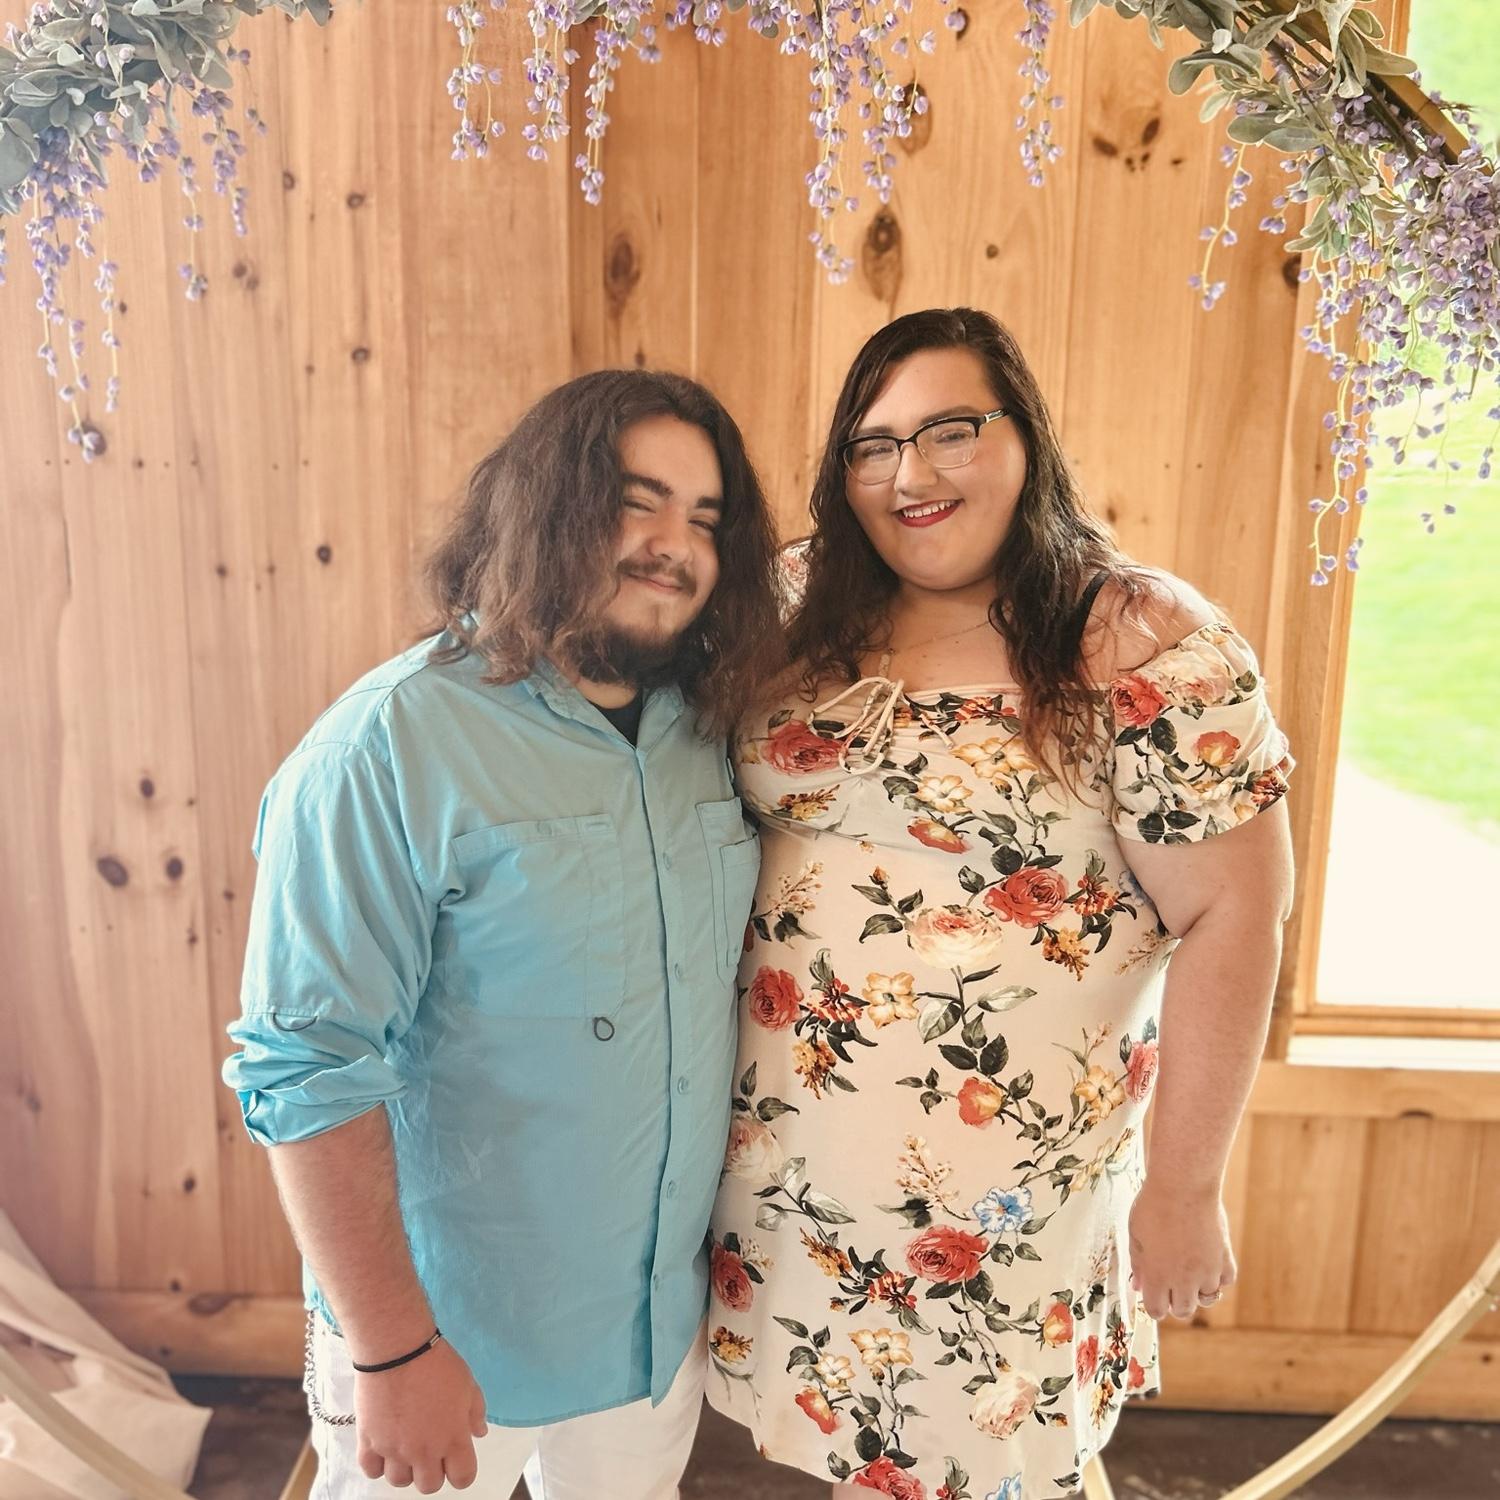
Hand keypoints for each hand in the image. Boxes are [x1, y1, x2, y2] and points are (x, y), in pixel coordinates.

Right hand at [353, 1341, 488, 1492]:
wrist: (399, 1350)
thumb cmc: (437, 1363)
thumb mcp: (468, 1384)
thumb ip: (475, 1413)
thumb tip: (478, 1433)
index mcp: (453, 1439)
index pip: (463, 1478)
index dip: (461, 1472)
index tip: (456, 1459)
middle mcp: (424, 1452)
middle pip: (429, 1486)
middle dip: (432, 1471)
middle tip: (430, 1449)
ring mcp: (395, 1450)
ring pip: (399, 1481)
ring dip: (404, 1468)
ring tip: (405, 1444)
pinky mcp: (369, 1442)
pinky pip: (371, 1470)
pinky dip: (377, 1463)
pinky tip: (383, 1444)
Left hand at [1127, 1178, 1235, 1321]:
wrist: (1183, 1186)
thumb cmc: (1153, 1207)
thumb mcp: (1136, 1236)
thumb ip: (1138, 1265)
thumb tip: (1138, 1286)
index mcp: (1157, 1277)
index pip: (1157, 1311)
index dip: (1155, 1304)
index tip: (1154, 1293)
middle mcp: (1184, 1280)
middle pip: (1183, 1311)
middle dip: (1176, 1301)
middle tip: (1172, 1282)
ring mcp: (1207, 1271)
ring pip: (1206, 1299)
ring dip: (1198, 1290)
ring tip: (1189, 1268)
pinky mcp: (1225, 1259)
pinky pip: (1225, 1281)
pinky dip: (1218, 1277)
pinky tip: (1208, 1261)